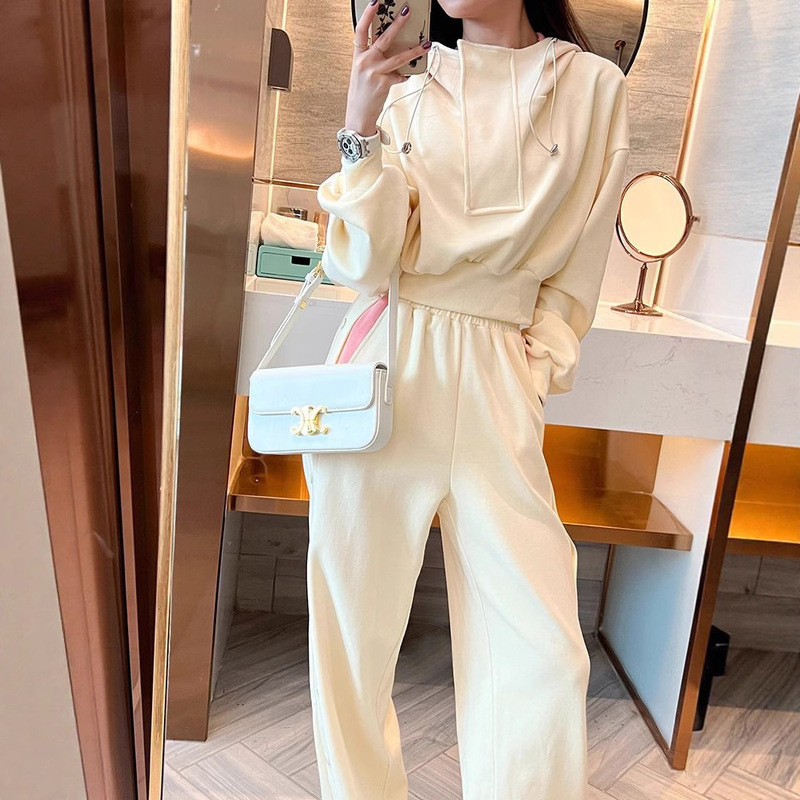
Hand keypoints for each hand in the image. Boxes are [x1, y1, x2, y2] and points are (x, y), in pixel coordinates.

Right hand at [345, 1, 430, 135]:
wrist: (358, 114)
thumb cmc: (361, 92)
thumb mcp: (362, 71)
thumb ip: (373, 58)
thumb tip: (390, 48)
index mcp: (358, 55)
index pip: (361, 30)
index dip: (367, 14)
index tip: (375, 2)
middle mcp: (365, 62)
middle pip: (383, 38)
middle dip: (397, 24)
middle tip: (407, 12)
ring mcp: (375, 72)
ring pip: (398, 57)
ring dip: (414, 50)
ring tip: (426, 44)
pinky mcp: (384, 83)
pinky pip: (399, 75)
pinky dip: (404, 75)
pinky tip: (408, 74)